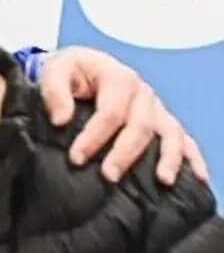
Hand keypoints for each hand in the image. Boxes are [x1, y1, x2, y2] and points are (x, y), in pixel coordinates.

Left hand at [39, 46, 206, 186]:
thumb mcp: (55, 71)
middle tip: (109, 176)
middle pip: (141, 125)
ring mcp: (155, 109)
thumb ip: (54, 92)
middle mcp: (142, 94)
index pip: (111, 111)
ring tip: (162, 180)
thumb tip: (61, 120)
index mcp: (119, 78)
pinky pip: (182, 140)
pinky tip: (197, 177)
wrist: (81, 72)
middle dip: (125, 153)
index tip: (76, 158)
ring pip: (169, 133)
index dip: (94, 137)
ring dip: (168, 157)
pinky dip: (191, 157)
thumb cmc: (70, 73)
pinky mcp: (161, 123)